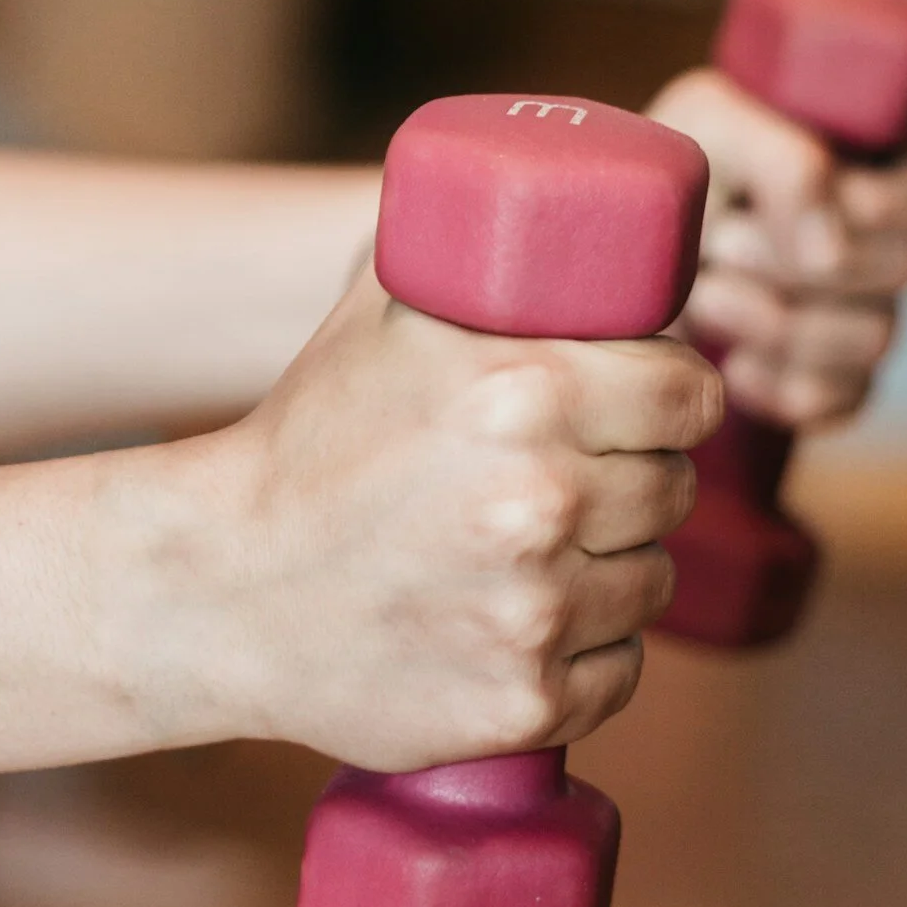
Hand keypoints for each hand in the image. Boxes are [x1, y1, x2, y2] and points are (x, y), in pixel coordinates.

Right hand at [185, 266, 720, 772]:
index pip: (690, 394)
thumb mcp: (382, 315)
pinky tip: (518, 623)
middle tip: (566, 480)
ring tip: (530, 553)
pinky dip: (584, 653)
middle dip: (632, 479)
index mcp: (526, 390)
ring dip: (610, 567)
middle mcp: (543, 500)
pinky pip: (619, 670)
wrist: (217, 587)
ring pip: (651, 582)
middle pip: (674, 487)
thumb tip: (565, 205)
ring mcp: (536, 611)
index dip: (670, 399)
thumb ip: (477, 255)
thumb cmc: (307, 439)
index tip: (643, 409)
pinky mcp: (525, 701)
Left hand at [648, 68, 906, 429]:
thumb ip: (783, 161)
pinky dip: (775, 385)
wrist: (609, 256)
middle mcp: (883, 244)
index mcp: (874, 165)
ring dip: (774, 318)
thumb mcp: (710, 124)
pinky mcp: (830, 382)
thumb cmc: (670, 172)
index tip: (816, 199)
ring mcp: (862, 317)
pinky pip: (837, 400)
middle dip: (797, 258)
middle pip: (901, 266)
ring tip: (705, 295)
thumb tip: (831, 248)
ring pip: (872, 338)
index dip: (891, 202)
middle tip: (721, 243)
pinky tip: (728, 361)